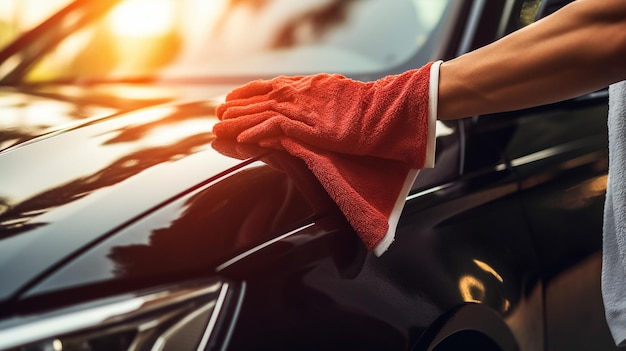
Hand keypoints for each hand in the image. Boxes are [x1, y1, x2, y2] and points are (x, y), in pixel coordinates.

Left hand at [213, 62, 433, 168]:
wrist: (380, 111)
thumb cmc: (363, 105)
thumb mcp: (336, 92)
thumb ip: (317, 94)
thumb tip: (308, 98)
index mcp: (306, 84)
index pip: (269, 85)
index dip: (247, 92)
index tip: (231, 97)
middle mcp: (298, 92)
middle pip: (259, 98)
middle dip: (236, 107)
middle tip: (217, 115)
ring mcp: (301, 108)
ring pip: (260, 112)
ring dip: (237, 121)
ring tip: (219, 128)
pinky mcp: (305, 126)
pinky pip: (272, 128)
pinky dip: (255, 133)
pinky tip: (241, 140)